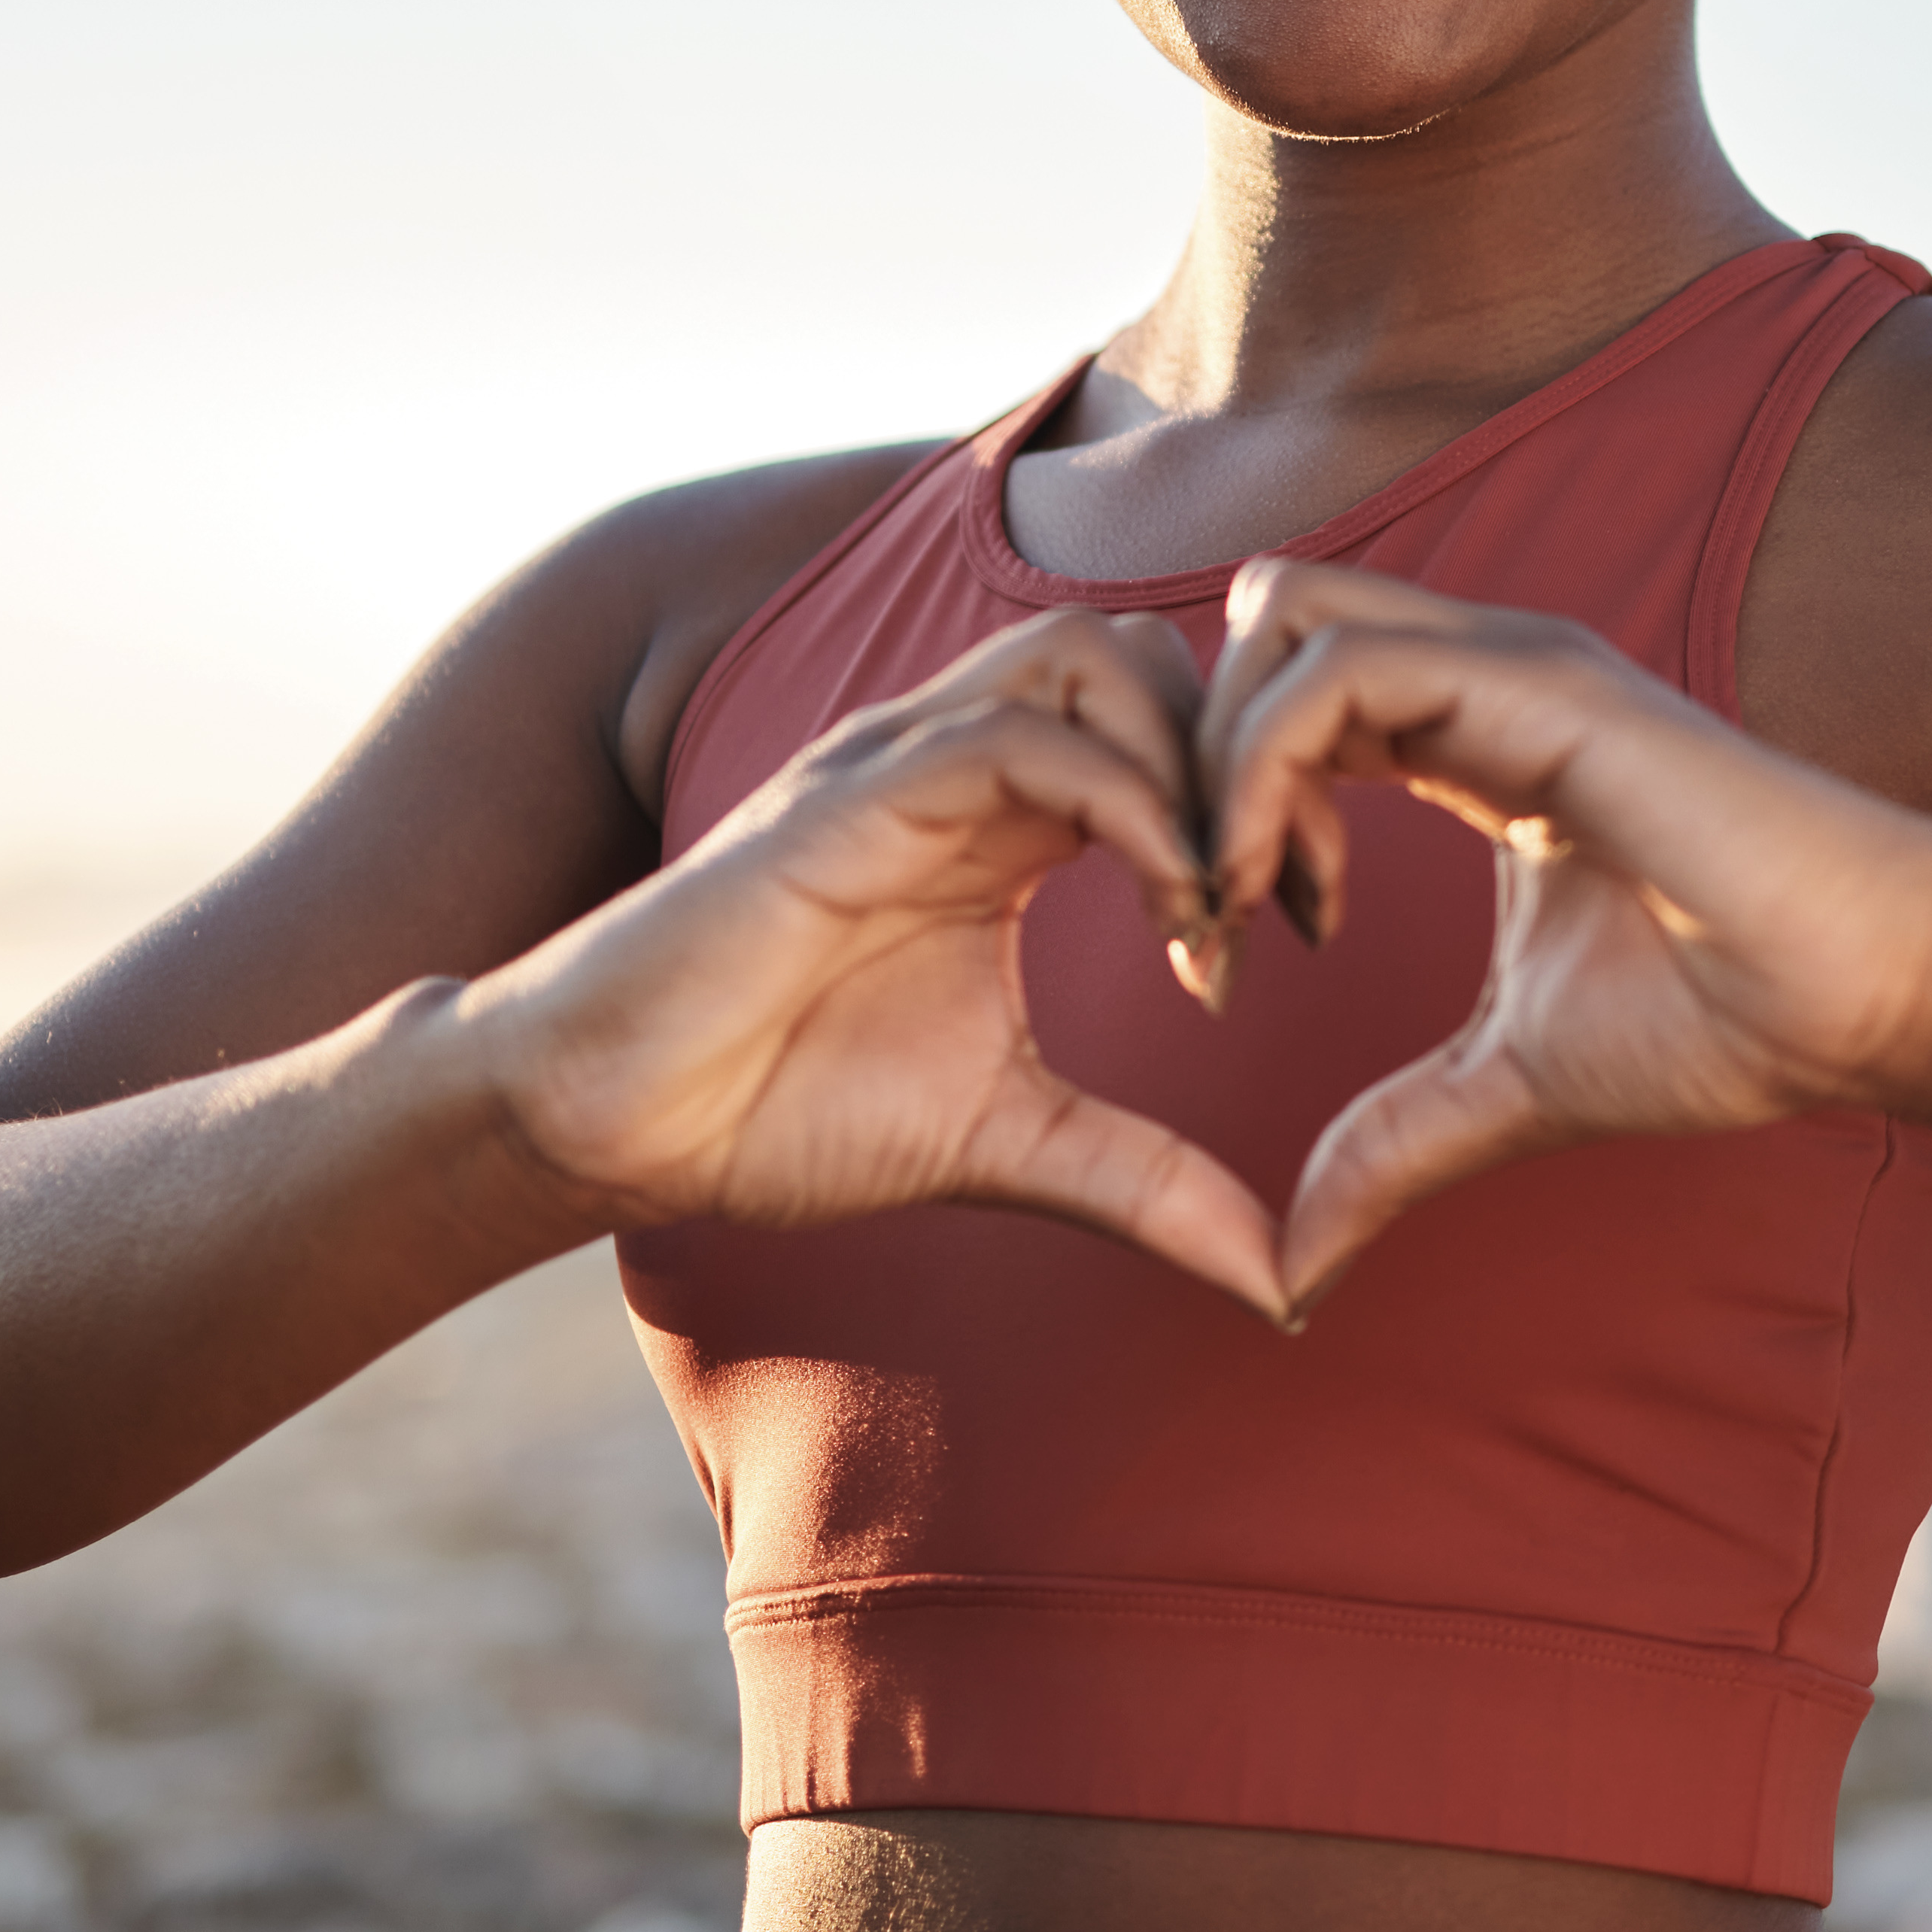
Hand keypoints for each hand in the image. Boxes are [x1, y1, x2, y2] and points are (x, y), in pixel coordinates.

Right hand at [463, 612, 1288, 1318]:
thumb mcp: (1013, 1142)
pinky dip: (1124, 805)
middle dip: (1256, 760)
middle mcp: (957, 762)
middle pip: (1155, 654)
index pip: (1174, 726)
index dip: (1269, 804)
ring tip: (1221, 908)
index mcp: (1001, 817)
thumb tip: (1279, 1277)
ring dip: (1191, 766)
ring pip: (1093, 657)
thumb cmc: (783, 1106)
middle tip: (1298, 905)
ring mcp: (901, 764)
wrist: (617, 1118)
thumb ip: (1146, 1182)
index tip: (1314, 927)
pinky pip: (1019, 739)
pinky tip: (1167, 914)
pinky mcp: (852, 798)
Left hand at [1194, 559, 1931, 1304]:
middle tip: (1208, 916)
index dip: (1221, 809)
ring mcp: (1511, 660)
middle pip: (1257, 626)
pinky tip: (1287, 895)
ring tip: (1236, 906)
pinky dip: (1266, 775)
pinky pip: (1336, 676)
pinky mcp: (1538, 685)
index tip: (1225, 950)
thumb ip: (1391, 1144)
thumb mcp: (1505, 1089)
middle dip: (1192, 759)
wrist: (1860, 1002)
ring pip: (1275, 620)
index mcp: (1473, 734)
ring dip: (1218, 764)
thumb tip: (1291, 1269)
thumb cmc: (1724, 1022)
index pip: (1289, 695)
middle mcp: (1482, 671)